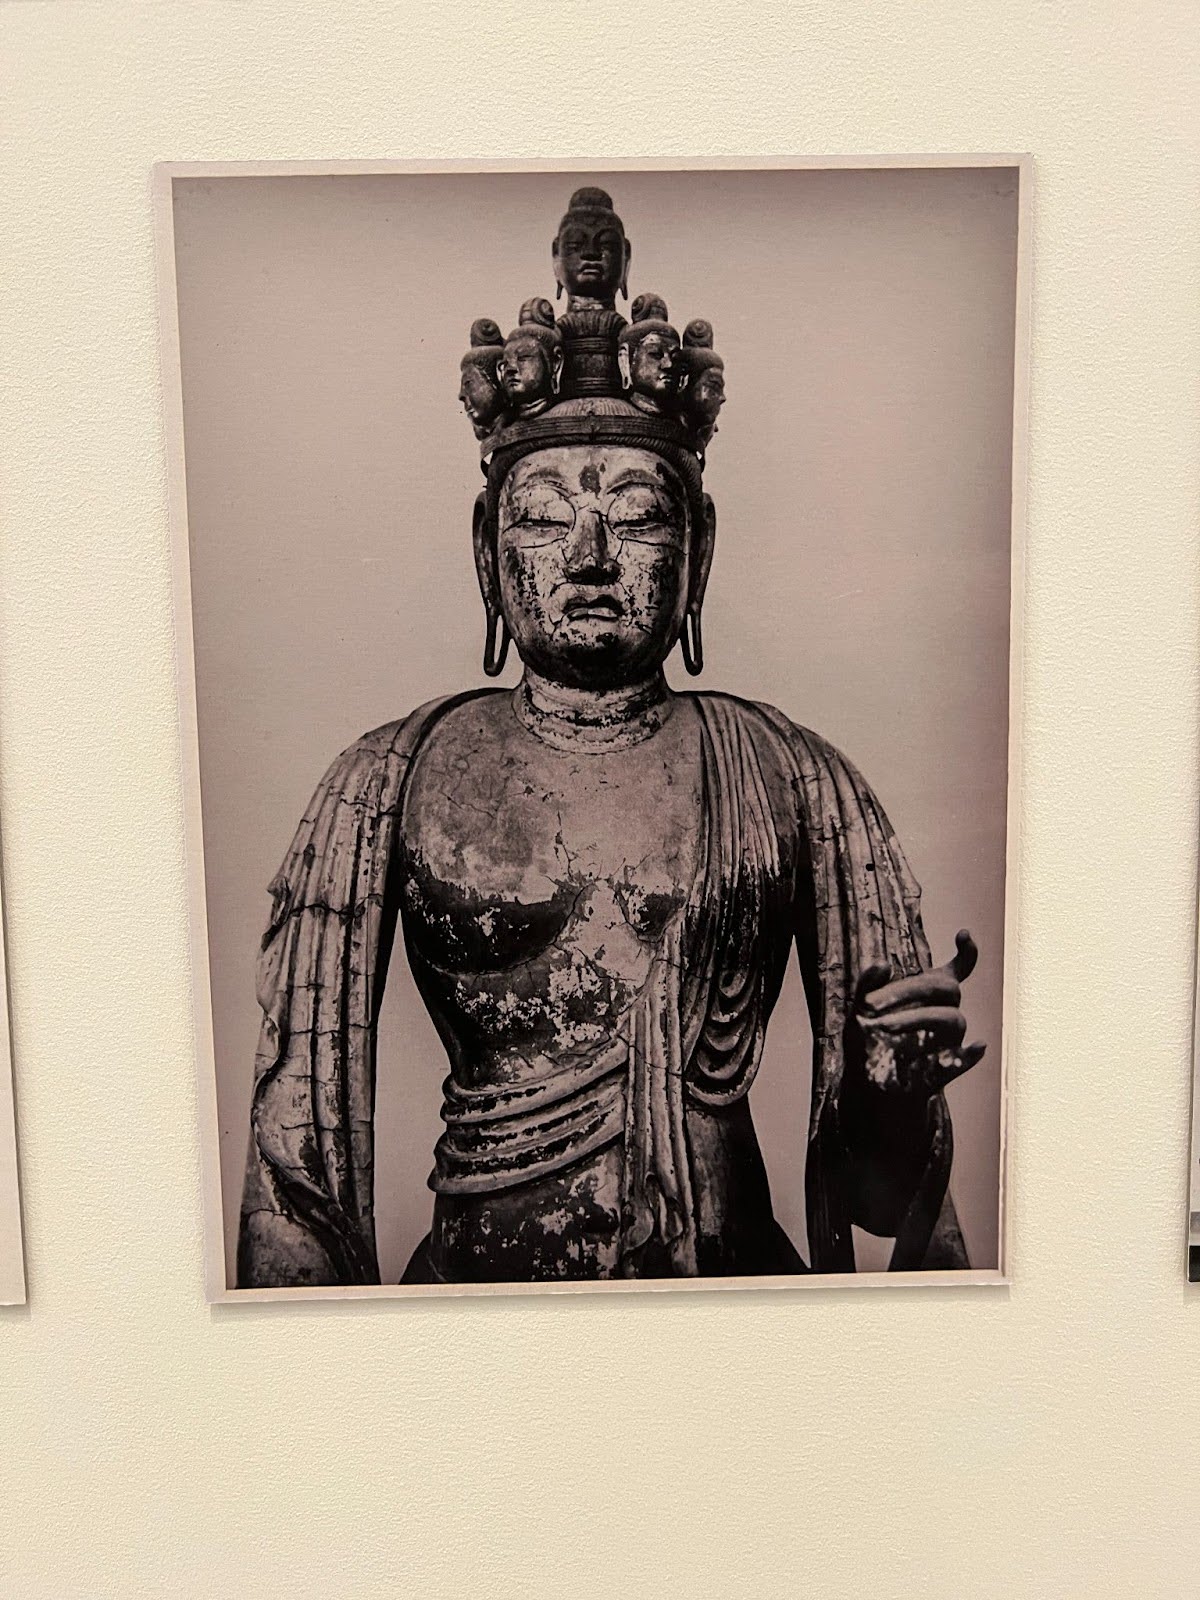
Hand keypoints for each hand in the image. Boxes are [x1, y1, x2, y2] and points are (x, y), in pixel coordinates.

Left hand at [849, 930, 985, 1099]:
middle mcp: (944, 1013)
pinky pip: (963, 1060)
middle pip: (948, 988)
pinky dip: (970, 1056)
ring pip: (954, 1020)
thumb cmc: (865, 1040)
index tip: (963, 933)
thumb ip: (867, 985)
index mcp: (929, 995)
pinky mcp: (944, 1068)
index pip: (958, 971)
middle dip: (913, 989)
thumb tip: (882, 964)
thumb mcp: (859, 1010)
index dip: (967, 953)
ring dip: (919, 1019)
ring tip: (884, 1027)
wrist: (864, 1086)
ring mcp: (947, 1041)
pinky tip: (977, 1047)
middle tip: (872, 1004)